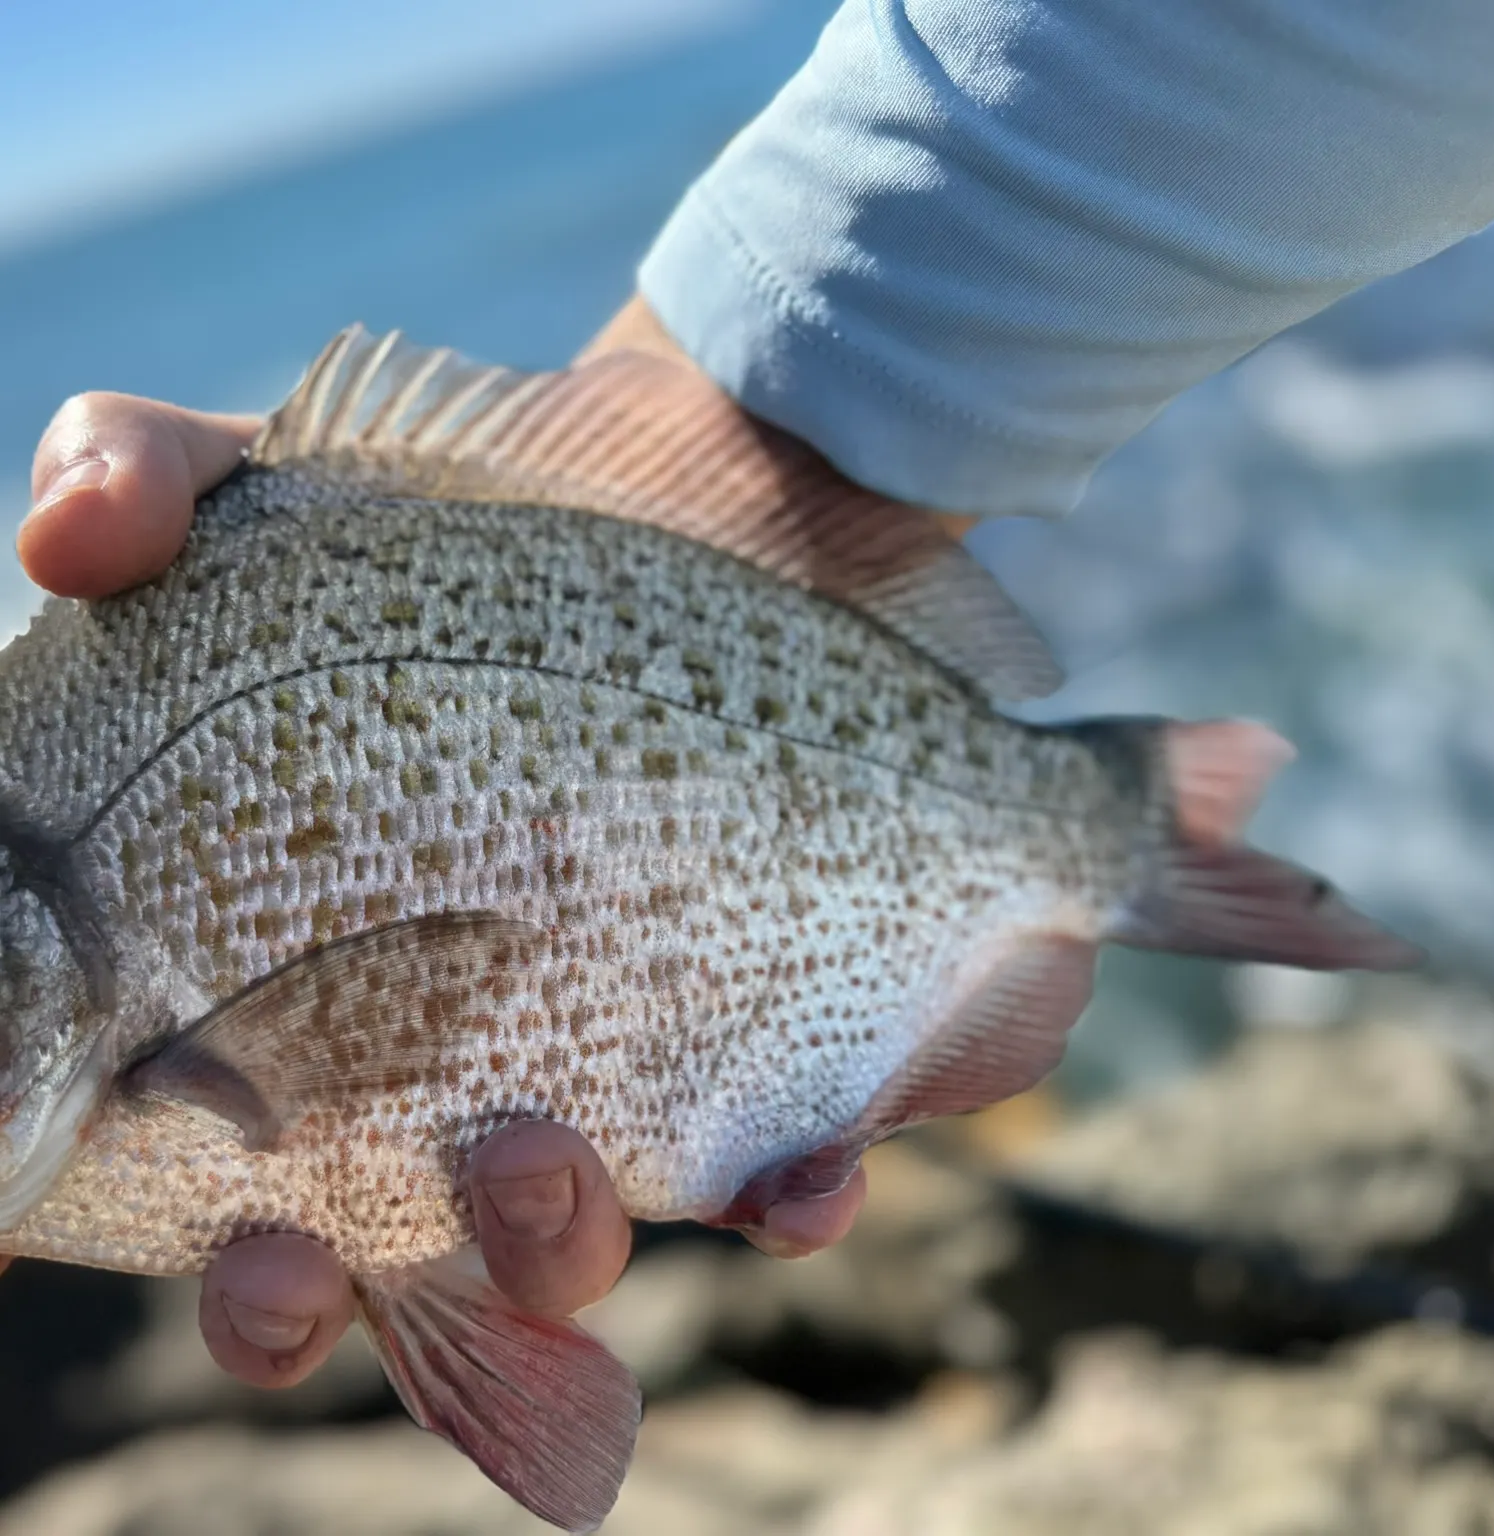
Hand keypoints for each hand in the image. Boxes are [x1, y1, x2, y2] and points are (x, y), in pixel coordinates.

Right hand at [15, 380, 867, 1388]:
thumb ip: (141, 482)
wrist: (727, 506)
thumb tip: (57, 544)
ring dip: (539, 1247)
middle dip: (304, 1294)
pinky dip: (790, 1203)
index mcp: (288, 978)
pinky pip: (785, 1176)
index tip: (87, 1228)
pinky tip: (804, 1183)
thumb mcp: (291, 485)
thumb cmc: (482, 529)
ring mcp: (614, 1064)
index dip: (136, 1219)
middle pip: (353, 1248)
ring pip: (557, 1241)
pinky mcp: (777, 1042)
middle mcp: (437, 1057)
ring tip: (535, 1154)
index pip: (188, 1153)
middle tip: (297, 1252)